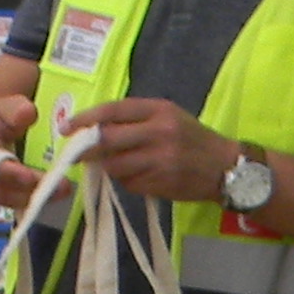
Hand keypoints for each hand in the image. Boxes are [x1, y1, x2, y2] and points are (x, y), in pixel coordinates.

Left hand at [62, 98, 237, 202]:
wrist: (227, 167)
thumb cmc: (192, 139)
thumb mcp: (168, 118)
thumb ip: (134, 121)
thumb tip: (92, 130)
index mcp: (160, 110)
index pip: (113, 111)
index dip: (85, 119)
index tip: (66, 127)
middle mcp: (160, 132)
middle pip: (107, 140)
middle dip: (86, 148)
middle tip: (77, 153)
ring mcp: (160, 159)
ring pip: (114, 165)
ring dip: (108, 167)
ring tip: (121, 164)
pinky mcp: (160, 183)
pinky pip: (128, 183)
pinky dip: (126, 181)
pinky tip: (142, 176)